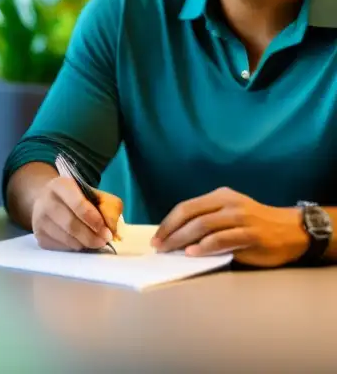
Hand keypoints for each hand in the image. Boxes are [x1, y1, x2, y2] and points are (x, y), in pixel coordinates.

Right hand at [31, 176, 122, 251]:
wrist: (48, 199)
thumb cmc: (78, 198)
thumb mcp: (96, 195)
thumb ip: (110, 208)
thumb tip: (113, 231)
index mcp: (61, 185)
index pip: (79, 205)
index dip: (95, 221)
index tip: (107, 232)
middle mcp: (45, 200)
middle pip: (71, 225)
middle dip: (91, 237)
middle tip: (103, 242)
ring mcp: (39, 219)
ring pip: (66, 239)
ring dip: (84, 244)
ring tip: (93, 243)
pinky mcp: (38, 235)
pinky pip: (60, 248)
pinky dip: (74, 248)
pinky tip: (79, 242)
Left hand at [152, 187, 308, 266]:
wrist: (292, 230)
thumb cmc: (256, 224)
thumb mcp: (229, 214)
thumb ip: (208, 221)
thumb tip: (178, 237)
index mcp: (219, 196)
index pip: (186, 207)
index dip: (169, 222)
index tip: (157, 237)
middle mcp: (228, 203)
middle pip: (190, 214)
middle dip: (171, 231)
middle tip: (159, 246)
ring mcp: (240, 217)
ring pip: (203, 225)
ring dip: (182, 239)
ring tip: (170, 250)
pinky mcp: (251, 234)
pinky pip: (221, 239)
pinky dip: (204, 246)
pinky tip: (192, 253)